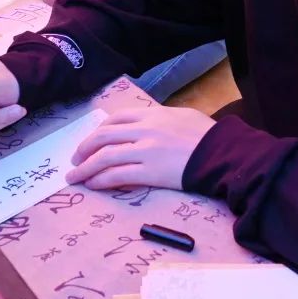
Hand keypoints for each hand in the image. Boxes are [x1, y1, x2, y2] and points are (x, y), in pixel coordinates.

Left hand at [67, 105, 215, 189]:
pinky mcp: (150, 172)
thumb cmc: (208, 135)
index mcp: (153, 114)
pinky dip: (101, 180)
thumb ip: (162, 119)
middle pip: (103, 136)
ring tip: (75, 177)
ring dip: (85, 168)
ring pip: (104, 157)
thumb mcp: (184, 116)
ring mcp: (145, 151)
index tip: (90, 141)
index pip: (116, 119)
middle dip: (84, 148)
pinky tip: (93, 184)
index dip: (98, 130)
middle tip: (75, 159)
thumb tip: (148, 127)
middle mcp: (145, 129)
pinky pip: (117, 175)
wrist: (222, 153)